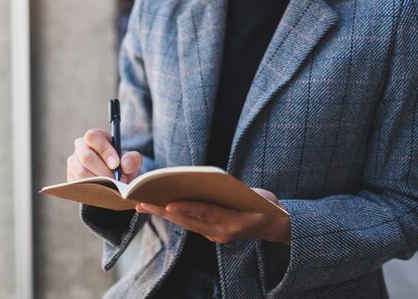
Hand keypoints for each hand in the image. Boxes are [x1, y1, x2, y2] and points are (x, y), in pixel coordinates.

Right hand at [67, 128, 142, 183]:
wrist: (115, 180)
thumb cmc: (121, 165)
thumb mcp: (131, 160)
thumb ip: (132, 159)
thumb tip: (125, 165)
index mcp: (95, 137)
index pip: (92, 137)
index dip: (104, 150)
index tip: (116, 164)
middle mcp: (81, 147)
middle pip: (86, 157)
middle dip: (103, 171)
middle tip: (116, 181)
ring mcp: (73, 162)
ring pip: (80, 172)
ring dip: (98, 182)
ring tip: (111, 187)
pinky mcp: (71, 177)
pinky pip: (77, 184)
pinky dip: (92, 189)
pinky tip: (103, 191)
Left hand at [135, 188, 290, 244]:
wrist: (275, 224)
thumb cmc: (265, 204)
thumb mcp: (253, 195)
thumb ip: (229, 191)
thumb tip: (202, 181)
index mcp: (234, 222)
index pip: (206, 212)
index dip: (187, 207)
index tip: (168, 203)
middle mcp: (222, 232)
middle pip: (188, 220)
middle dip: (164, 211)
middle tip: (142, 203)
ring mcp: (216, 236)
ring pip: (186, 224)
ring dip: (164, 214)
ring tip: (144, 205)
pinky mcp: (213, 234)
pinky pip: (190, 224)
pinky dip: (175, 215)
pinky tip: (161, 208)